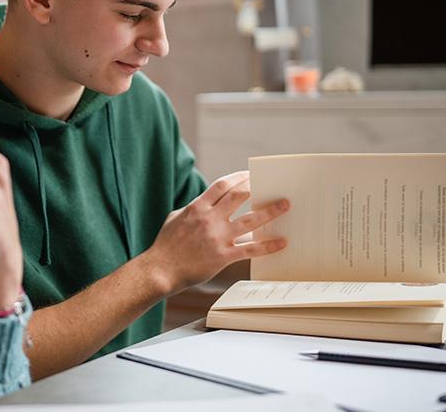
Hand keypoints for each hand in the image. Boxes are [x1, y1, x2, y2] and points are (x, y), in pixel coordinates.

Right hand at [139, 171, 287, 293]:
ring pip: (250, 220)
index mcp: (196, 207)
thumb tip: (205, 203)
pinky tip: (281, 242)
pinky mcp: (222, 256)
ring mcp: (217, 237)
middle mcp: (209, 219)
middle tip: (271, 184)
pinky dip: (267, 245)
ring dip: (270, 211)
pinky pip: (250, 249)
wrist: (160, 270)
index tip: (250, 174)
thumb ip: (192, 209)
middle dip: (256, 187)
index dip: (238, 177)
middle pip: (239, 195)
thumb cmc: (165, 245)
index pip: (222, 185)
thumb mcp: (175, 218)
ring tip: (285, 205)